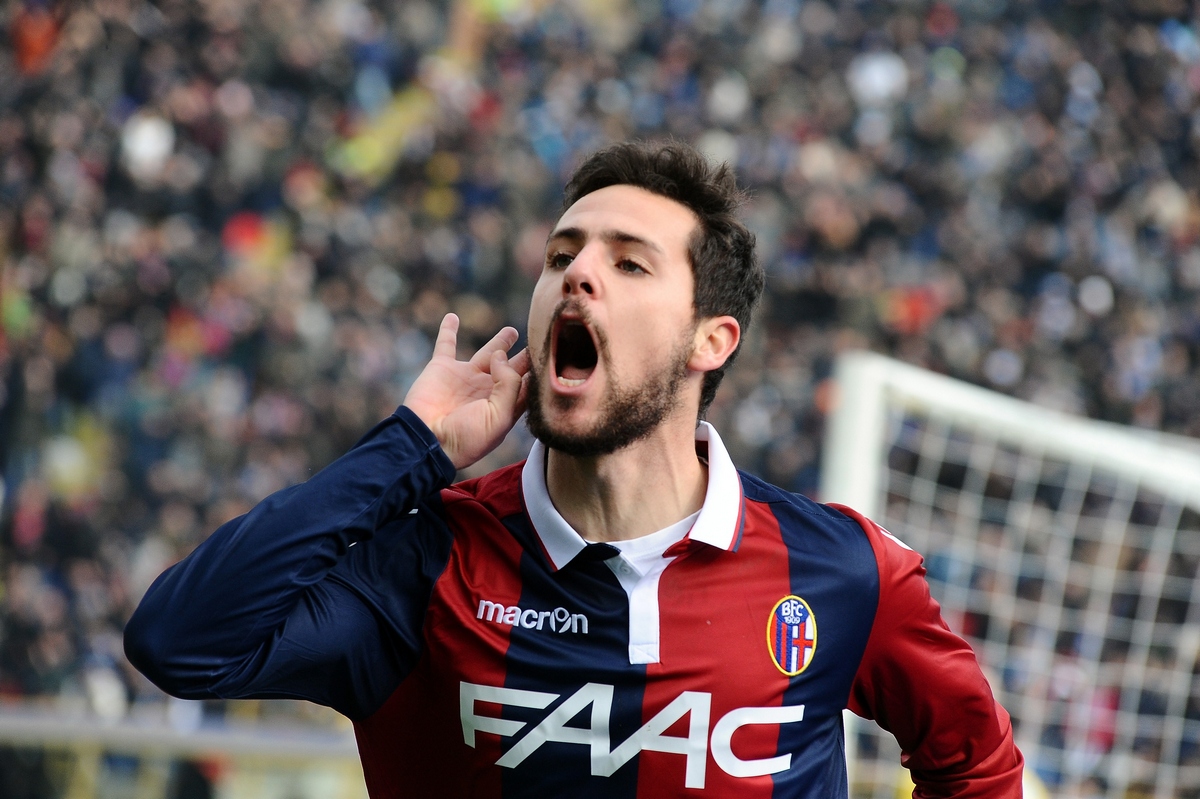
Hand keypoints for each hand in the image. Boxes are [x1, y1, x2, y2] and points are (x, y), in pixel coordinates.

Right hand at [403, 314, 529, 468]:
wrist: (426, 440)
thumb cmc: (467, 437)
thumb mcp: (499, 417)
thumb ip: (509, 385)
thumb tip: (502, 356)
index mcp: (505, 406)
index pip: (529, 385)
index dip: (540, 371)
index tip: (554, 354)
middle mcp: (487, 390)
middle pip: (513, 367)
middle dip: (526, 356)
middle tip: (541, 338)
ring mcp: (466, 377)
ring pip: (488, 353)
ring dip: (500, 342)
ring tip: (513, 331)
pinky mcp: (443, 368)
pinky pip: (446, 343)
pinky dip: (448, 330)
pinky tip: (452, 317)